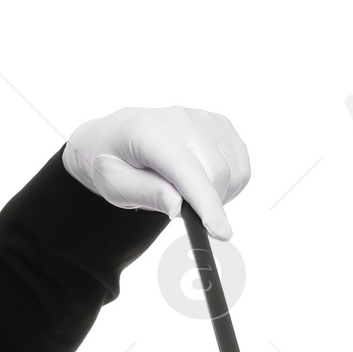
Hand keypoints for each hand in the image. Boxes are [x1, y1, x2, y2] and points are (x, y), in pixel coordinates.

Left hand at [61, 105, 250, 238]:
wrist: (114, 137)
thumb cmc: (112, 164)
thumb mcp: (115, 187)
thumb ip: (147, 194)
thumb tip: (178, 207)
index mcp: (148, 132)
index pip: (187, 171)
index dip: (207, 204)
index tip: (221, 234)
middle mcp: (180, 118)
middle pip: (216, 173)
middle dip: (208, 205)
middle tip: (183, 213)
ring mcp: (203, 117)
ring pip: (233, 169)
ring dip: (219, 195)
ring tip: (189, 196)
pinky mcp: (219, 124)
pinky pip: (240, 162)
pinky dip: (230, 183)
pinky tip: (204, 185)